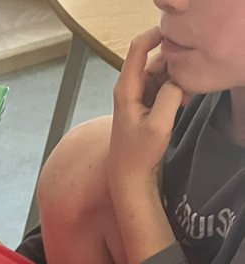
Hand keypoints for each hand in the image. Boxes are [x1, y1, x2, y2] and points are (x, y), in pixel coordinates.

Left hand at [109, 27, 183, 190]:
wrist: (130, 177)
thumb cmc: (138, 155)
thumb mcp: (158, 126)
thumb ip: (169, 96)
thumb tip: (178, 80)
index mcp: (126, 88)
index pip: (138, 48)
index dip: (156, 36)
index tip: (177, 39)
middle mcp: (129, 87)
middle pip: (155, 58)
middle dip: (175, 65)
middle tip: (187, 85)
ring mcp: (137, 94)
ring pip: (162, 72)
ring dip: (177, 80)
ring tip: (185, 98)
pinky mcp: (146, 103)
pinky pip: (163, 85)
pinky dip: (175, 89)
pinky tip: (183, 102)